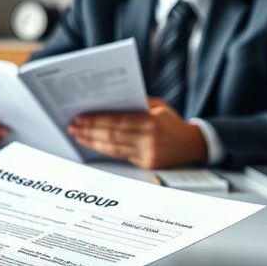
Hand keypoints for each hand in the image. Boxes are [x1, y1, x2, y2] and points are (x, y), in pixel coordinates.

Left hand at [67, 97, 207, 168]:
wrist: (194, 144)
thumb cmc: (172, 121)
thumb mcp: (158, 106)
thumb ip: (136, 103)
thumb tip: (109, 100)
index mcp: (152, 121)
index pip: (117, 120)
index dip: (96, 120)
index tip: (79, 117)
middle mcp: (149, 139)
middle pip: (111, 135)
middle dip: (89, 130)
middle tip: (72, 126)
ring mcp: (147, 154)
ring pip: (113, 148)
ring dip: (92, 141)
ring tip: (77, 135)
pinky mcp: (145, 164)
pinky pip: (120, 155)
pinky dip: (104, 149)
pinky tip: (93, 144)